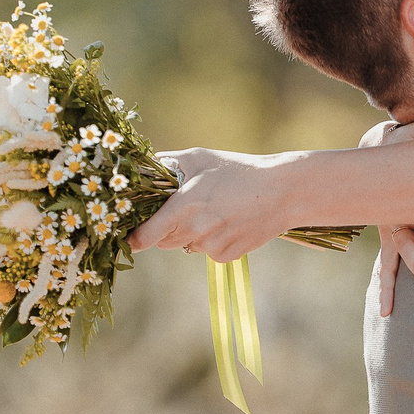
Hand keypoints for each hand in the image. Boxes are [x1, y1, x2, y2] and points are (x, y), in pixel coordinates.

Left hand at [129, 148, 294, 261]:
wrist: (283, 191)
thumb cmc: (239, 170)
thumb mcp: (200, 158)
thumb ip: (166, 164)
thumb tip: (138, 170)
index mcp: (183, 207)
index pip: (144, 237)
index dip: (134, 238)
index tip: (130, 235)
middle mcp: (195, 230)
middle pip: (163, 241)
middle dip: (166, 228)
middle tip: (185, 208)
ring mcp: (212, 246)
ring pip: (186, 246)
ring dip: (191, 233)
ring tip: (214, 210)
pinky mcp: (227, 256)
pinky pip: (208, 252)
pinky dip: (213, 241)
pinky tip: (229, 222)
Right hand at [361, 118, 413, 314]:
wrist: (374, 150)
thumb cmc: (408, 140)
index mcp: (410, 191)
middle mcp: (398, 212)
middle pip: (410, 239)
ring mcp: (391, 225)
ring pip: (396, 255)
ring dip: (399, 280)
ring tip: (398, 307)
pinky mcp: (389, 234)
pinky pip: (386, 263)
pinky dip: (385, 286)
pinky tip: (386, 311)